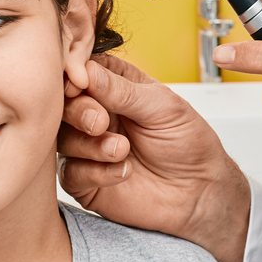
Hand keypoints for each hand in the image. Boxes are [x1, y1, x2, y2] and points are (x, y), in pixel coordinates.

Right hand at [58, 56, 251, 261]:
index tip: (80, 82)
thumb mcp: (163, 107)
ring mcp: (87, 146)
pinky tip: (124, 172)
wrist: (200, 191)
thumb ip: (122, 91)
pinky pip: (71, 173)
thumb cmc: (187, 142)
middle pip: (63, 104)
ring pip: (62, 139)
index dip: (75, 75)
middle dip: (78, 111)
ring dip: (90, 144)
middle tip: (101, 122)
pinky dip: (95, 172)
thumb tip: (84, 71)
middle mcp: (95, 113)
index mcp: (113, 86)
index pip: (80, 70)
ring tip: (122, 150)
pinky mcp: (86, 180)